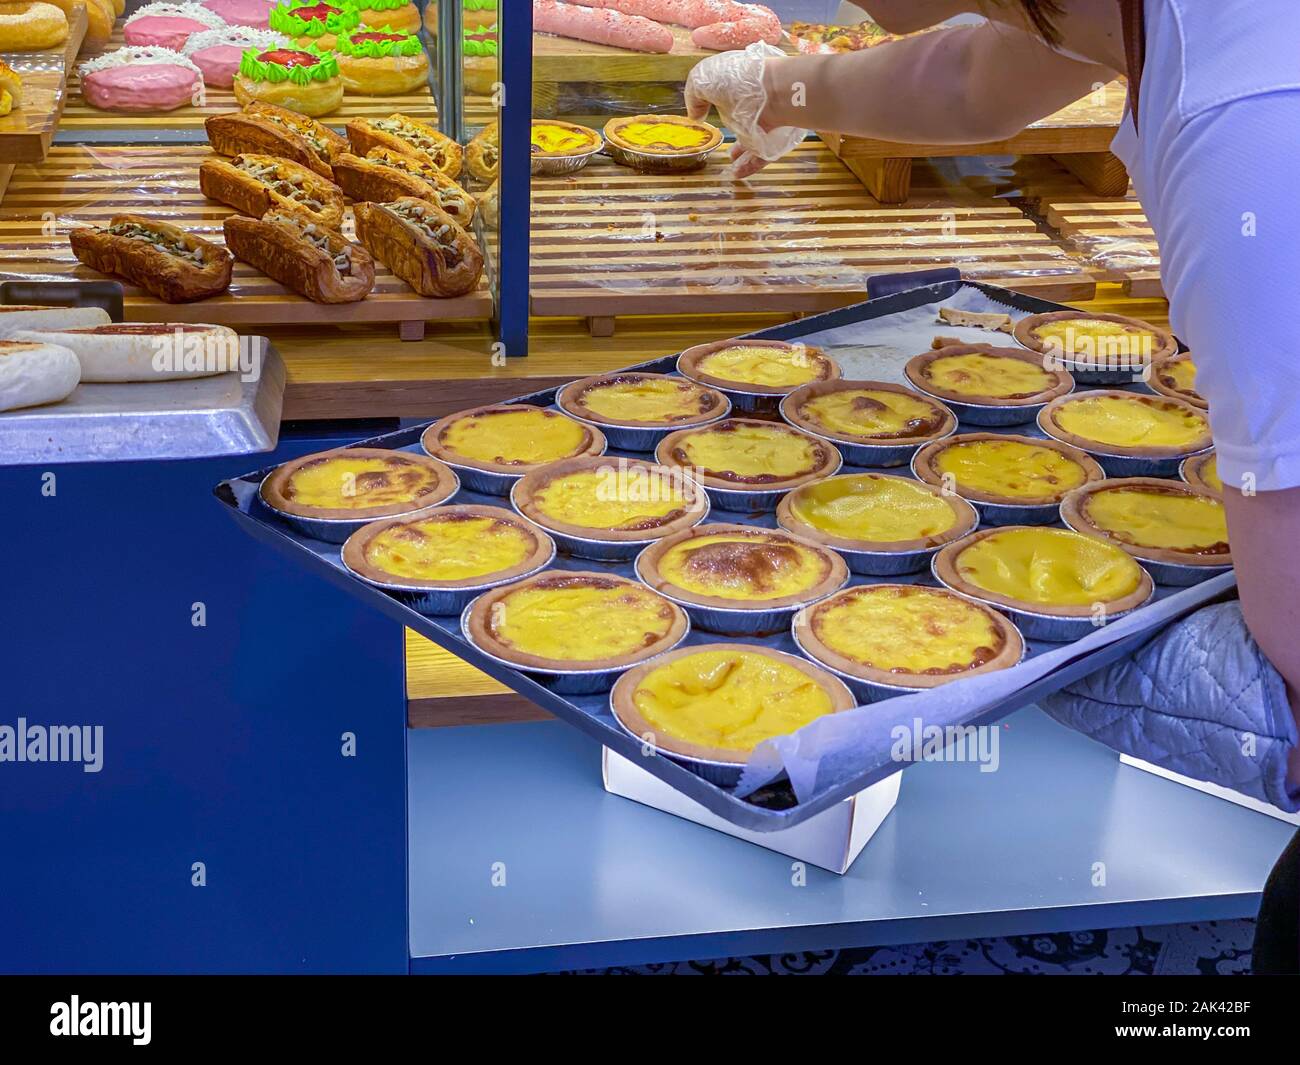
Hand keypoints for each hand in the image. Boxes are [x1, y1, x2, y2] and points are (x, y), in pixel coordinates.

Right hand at [684, 42, 806, 178]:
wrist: (772, 94)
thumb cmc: (735, 81)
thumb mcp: (702, 80)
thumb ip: (694, 97)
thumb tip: (695, 116)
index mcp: (735, 86)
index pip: (728, 94)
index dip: (718, 102)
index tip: (706, 116)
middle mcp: (751, 103)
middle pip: (741, 118)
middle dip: (734, 128)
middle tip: (723, 139)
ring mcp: (764, 123)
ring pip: (752, 141)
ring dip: (741, 153)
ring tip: (731, 161)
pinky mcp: (773, 140)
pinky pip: (761, 156)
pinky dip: (749, 166)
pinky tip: (736, 173)